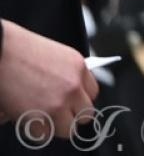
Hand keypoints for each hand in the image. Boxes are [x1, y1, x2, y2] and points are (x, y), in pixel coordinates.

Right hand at [0, 21, 98, 138]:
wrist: (2, 53)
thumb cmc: (21, 50)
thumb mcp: (55, 56)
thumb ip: (67, 74)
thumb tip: (70, 90)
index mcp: (79, 68)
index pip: (92, 94)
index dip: (79, 100)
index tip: (71, 102)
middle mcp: (73, 86)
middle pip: (86, 114)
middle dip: (71, 115)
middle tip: (57, 113)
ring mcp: (58, 103)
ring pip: (68, 129)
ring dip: (55, 125)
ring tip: (42, 117)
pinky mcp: (40, 117)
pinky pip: (45, 135)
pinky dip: (36, 130)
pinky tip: (29, 118)